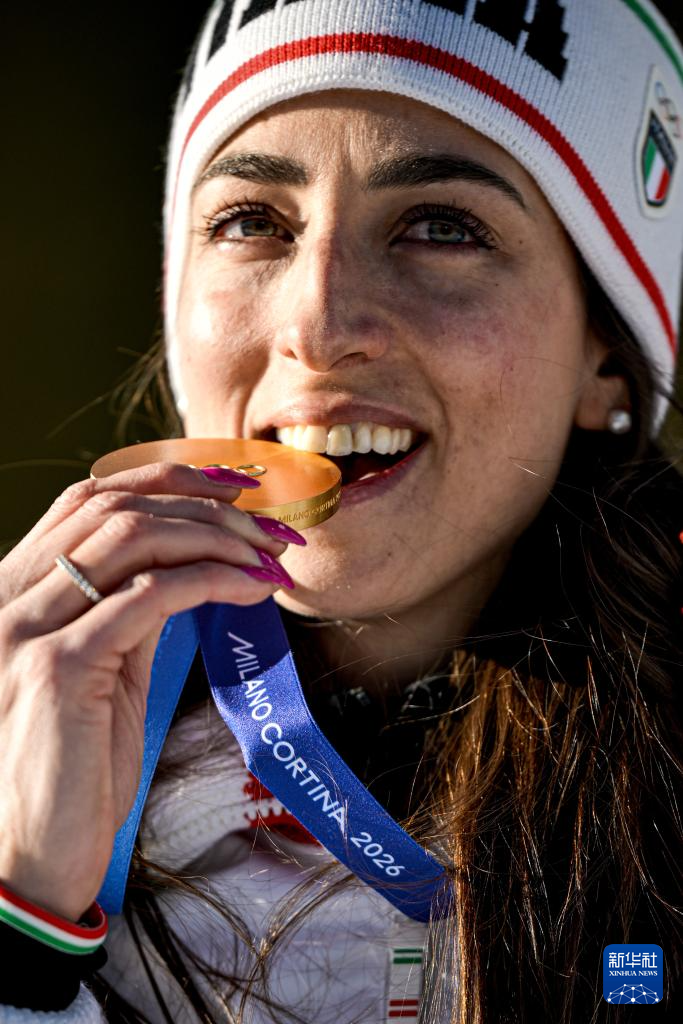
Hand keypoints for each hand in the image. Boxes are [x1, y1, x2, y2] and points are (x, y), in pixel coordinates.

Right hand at [0, 462, 297, 920]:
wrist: (36, 852)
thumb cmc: (76, 766)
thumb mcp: (105, 671)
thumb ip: (132, 613)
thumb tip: (194, 567)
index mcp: (18, 590)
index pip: (88, 499)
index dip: (165, 478)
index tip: (236, 485)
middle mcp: (12, 597)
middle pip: (116, 507)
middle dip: (206, 508)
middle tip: (272, 531)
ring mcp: (28, 628)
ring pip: (133, 537)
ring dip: (217, 537)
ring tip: (270, 557)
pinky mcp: (60, 666)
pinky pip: (151, 594)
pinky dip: (213, 579)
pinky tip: (253, 589)